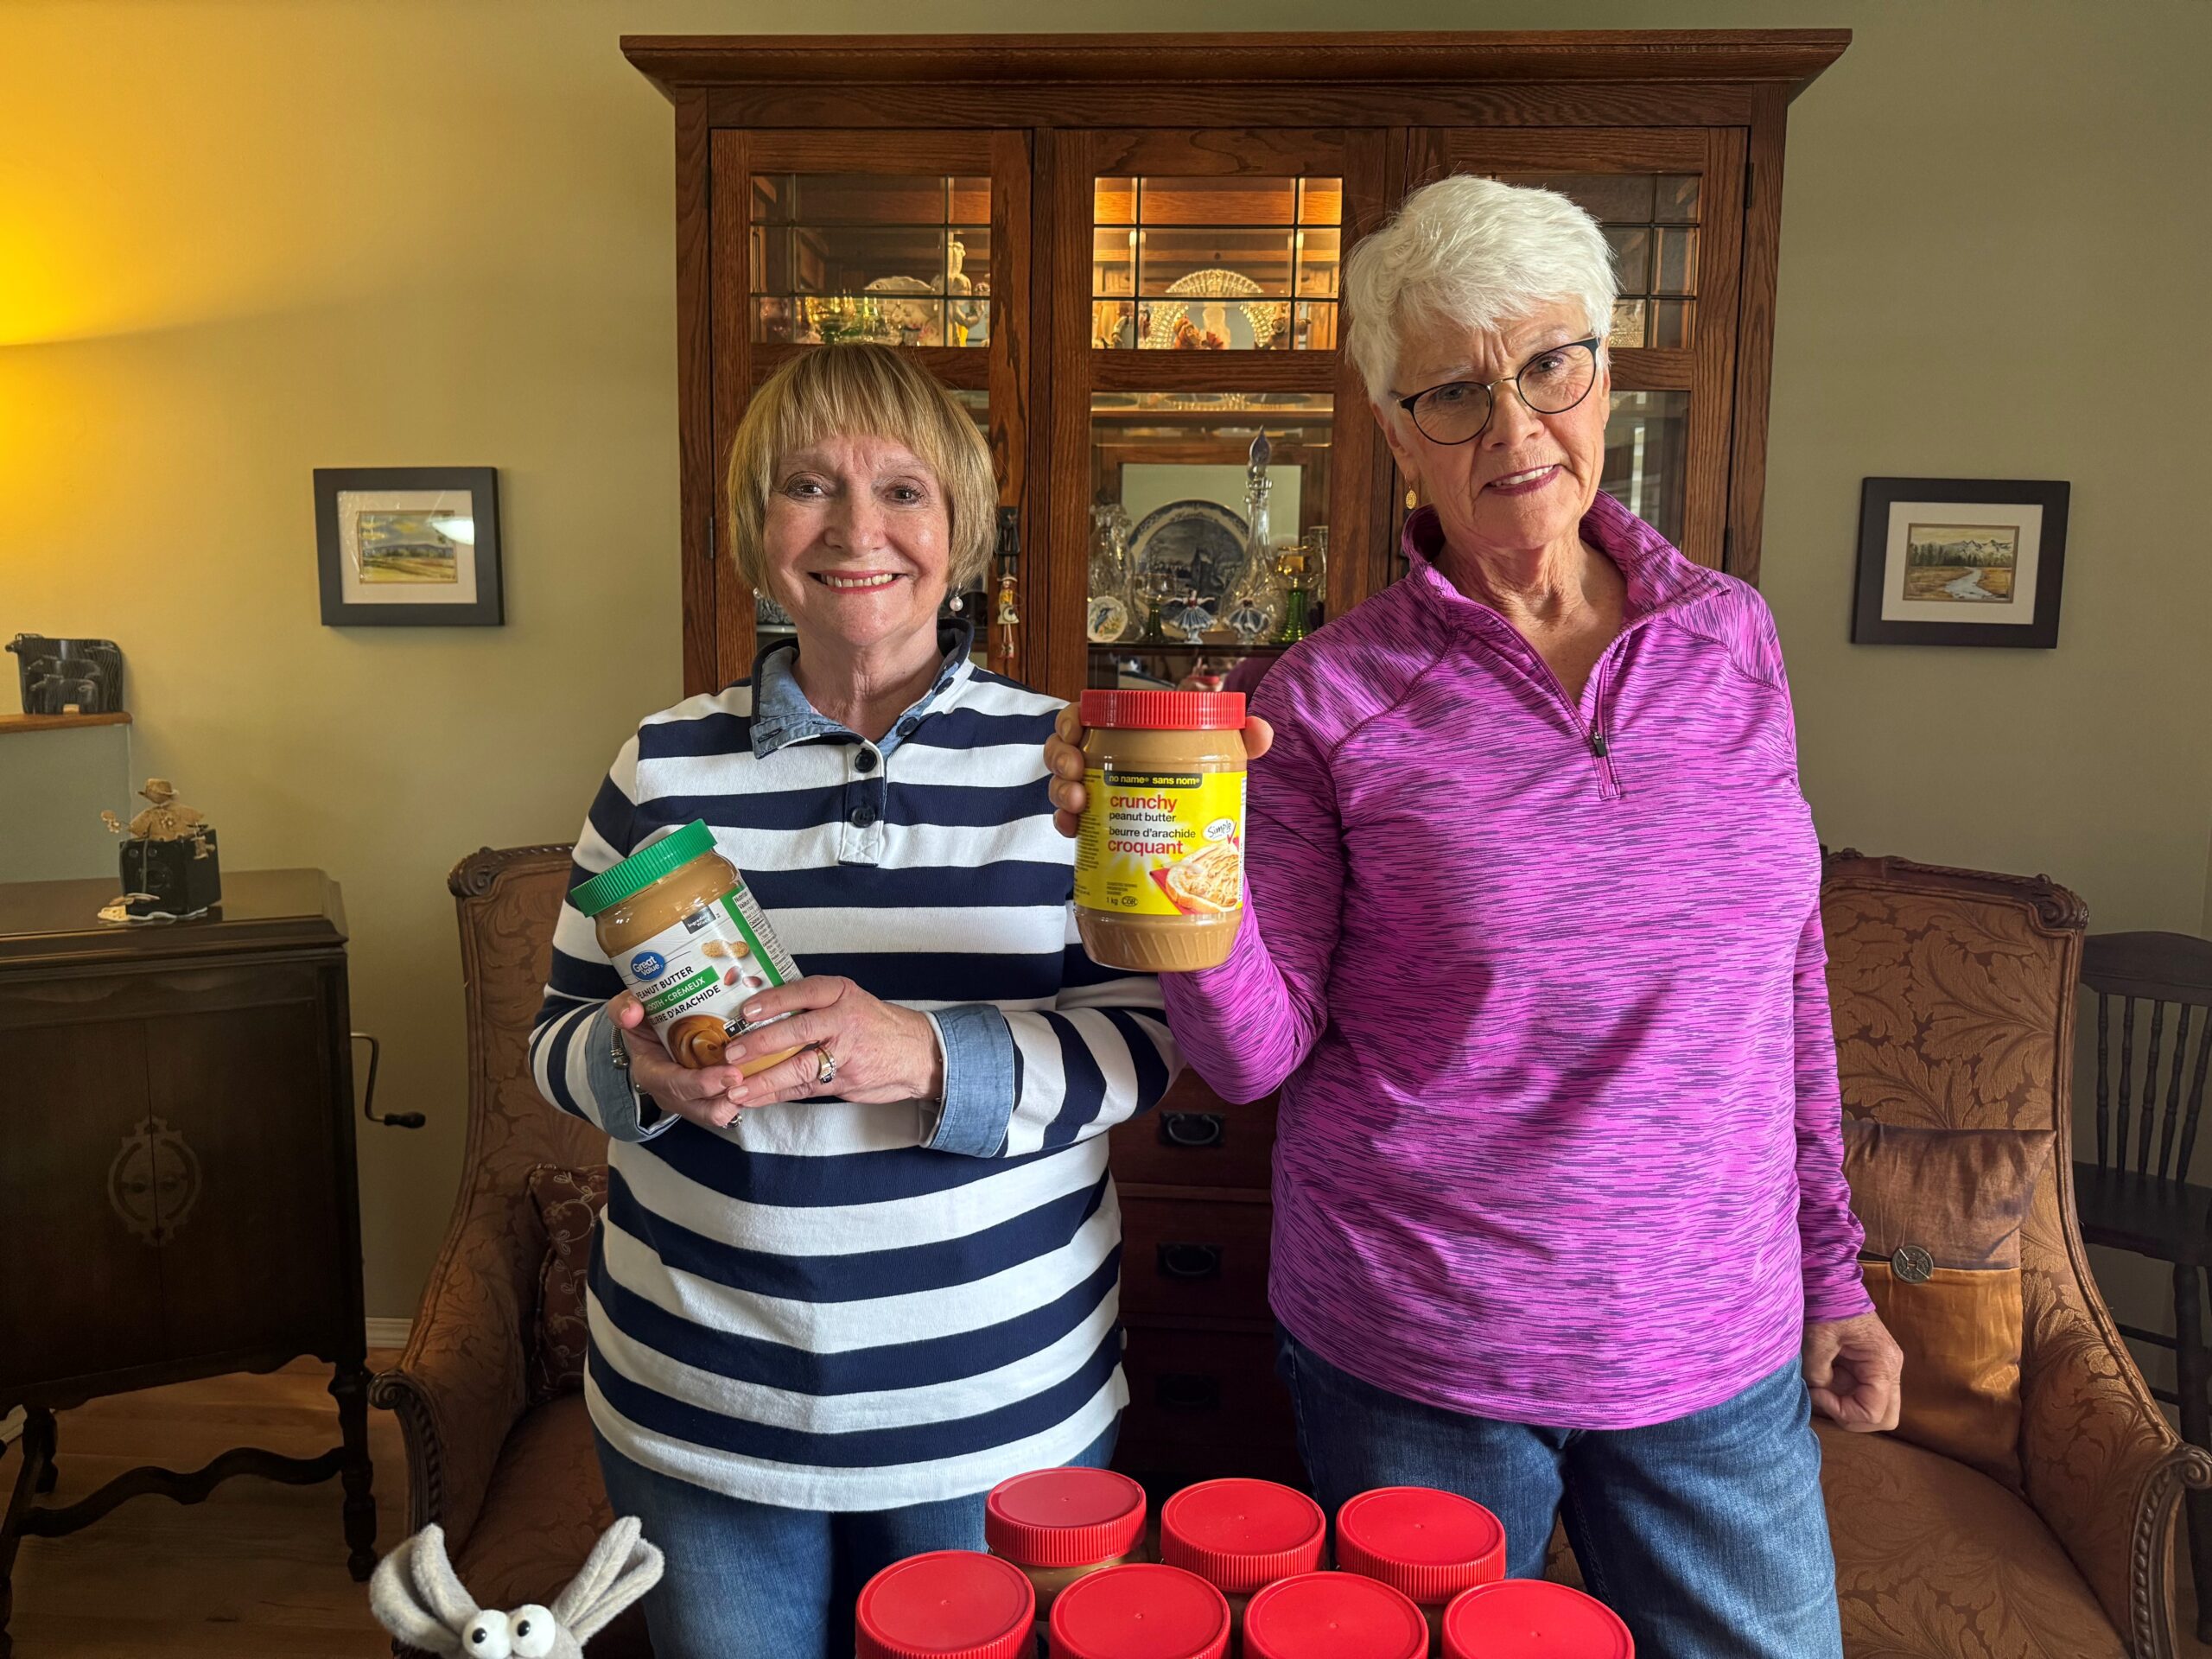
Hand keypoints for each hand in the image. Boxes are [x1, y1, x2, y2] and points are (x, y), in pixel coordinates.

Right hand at [606, 990, 754, 1130]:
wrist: (644, 1034)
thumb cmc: (640, 1022)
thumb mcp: (625, 1010)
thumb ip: (624, 1009)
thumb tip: (631, 1012)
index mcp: (651, 1072)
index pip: (676, 1085)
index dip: (703, 1084)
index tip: (730, 1074)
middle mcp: (671, 1092)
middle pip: (701, 1109)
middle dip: (726, 1098)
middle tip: (748, 1079)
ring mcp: (691, 1097)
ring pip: (717, 1112)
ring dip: (738, 1099)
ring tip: (758, 1079)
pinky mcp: (707, 1095)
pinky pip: (726, 1103)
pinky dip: (742, 1094)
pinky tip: (758, 1076)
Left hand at [717, 976, 944, 1107]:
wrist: (918, 1054)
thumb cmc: (876, 1025)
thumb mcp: (851, 1001)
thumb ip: (815, 1004)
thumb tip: (763, 1010)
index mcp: (843, 994)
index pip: (805, 992)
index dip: (775, 1000)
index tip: (747, 1010)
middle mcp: (844, 1020)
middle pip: (799, 1031)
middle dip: (762, 1043)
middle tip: (733, 1053)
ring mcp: (846, 1054)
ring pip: (799, 1066)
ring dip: (764, 1079)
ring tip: (737, 1087)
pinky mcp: (845, 1081)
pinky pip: (805, 1088)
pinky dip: (777, 1094)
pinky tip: (754, 1098)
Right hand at [1045, 704, 1274, 837]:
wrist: (1197, 832)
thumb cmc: (1198, 776)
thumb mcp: (1219, 755)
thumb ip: (1240, 738)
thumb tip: (1262, 730)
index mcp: (1123, 733)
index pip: (1086, 716)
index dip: (1071, 719)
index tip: (1075, 728)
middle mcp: (1102, 760)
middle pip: (1064, 748)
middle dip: (1061, 756)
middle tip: (1076, 771)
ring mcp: (1095, 793)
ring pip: (1061, 782)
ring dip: (1061, 789)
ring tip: (1078, 801)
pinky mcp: (1092, 825)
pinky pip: (1067, 820)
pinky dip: (1065, 822)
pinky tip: (1073, 829)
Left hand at [1803, 1310, 1902, 1431]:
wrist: (1831, 1283)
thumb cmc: (1827, 1306)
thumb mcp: (1817, 1340)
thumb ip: (1818, 1373)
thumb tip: (1820, 1393)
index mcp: (1883, 1363)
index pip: (1876, 1413)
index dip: (1844, 1413)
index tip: (1818, 1393)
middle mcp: (1891, 1370)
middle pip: (1883, 1418)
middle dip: (1851, 1417)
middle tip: (1824, 1398)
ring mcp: (1883, 1370)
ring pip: (1874, 1410)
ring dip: (1847, 1407)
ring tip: (1822, 1387)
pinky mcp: (1871, 1368)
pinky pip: (1863, 1395)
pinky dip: (1844, 1396)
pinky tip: (1825, 1381)